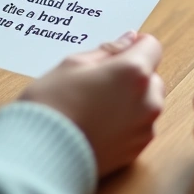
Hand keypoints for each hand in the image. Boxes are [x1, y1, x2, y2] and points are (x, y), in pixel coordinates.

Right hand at [20, 32, 164, 175]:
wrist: (40, 155)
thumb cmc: (51, 105)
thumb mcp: (72, 65)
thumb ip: (106, 51)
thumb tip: (128, 39)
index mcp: (133, 72)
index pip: (152, 46)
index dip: (134, 46)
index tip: (116, 53)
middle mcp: (148, 100)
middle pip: (152, 76)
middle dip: (132, 76)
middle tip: (98, 83)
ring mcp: (144, 127)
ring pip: (148, 103)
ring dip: (131, 100)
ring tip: (96, 107)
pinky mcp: (137, 150)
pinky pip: (140, 126)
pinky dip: (126, 122)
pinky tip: (99, 125)